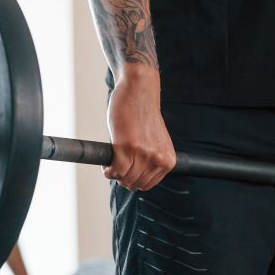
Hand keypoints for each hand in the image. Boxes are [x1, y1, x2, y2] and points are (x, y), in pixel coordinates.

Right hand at [106, 67, 176, 190]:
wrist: (139, 91)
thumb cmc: (144, 113)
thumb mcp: (157, 141)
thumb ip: (153, 158)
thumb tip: (139, 176)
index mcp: (168, 160)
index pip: (149, 184)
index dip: (134, 180)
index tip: (126, 173)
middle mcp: (157, 159)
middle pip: (136, 184)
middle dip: (123, 178)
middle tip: (116, 167)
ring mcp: (142, 154)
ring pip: (125, 179)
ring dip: (115, 174)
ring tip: (111, 164)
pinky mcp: (126, 147)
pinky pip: (115, 171)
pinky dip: (107, 171)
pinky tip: (106, 165)